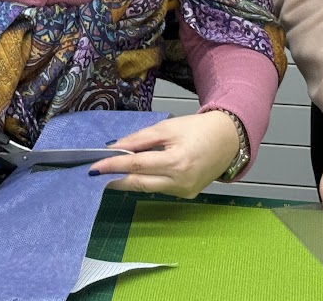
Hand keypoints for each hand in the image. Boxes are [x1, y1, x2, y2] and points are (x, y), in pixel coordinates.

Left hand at [91, 111, 238, 197]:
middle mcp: (180, 182)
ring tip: (114, 171)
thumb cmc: (199, 129)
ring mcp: (184, 192)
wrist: (229, 140)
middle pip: (139, 183)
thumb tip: (115, 148)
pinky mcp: (187, 195)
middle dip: (116, 179)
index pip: (136, 166)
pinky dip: (147, 181)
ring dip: (130, 180)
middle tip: (97, 174)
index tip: (94, 166)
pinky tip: (139, 174)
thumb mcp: (167, 128)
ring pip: (148, 188)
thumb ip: (140, 139)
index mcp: (176, 162)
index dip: (113, 166)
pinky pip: (160, 189)